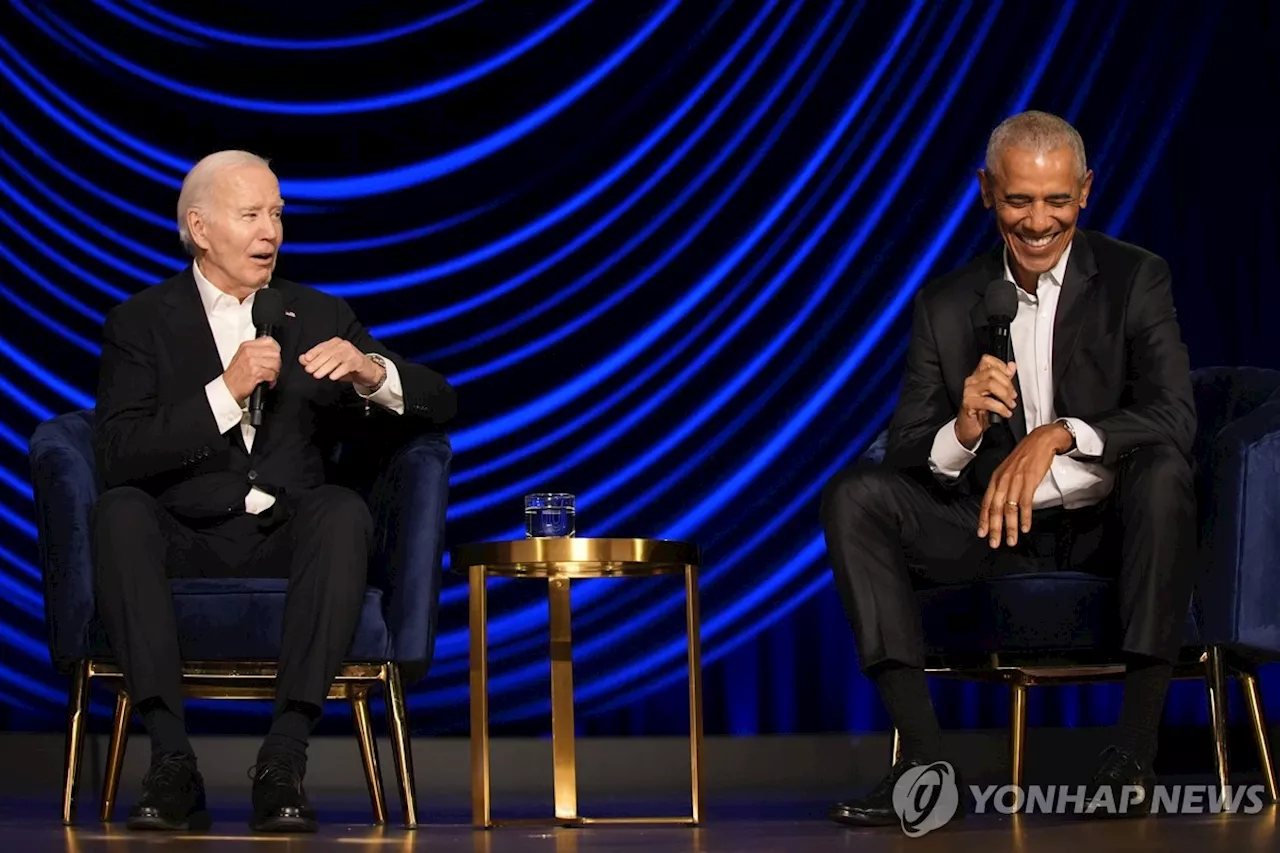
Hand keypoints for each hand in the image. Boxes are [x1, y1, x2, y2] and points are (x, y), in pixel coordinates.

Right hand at [222, 337, 281, 402]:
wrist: (228, 387)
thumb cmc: (235, 374)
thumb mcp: (242, 356)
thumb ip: (256, 351)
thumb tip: (272, 350)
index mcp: (247, 346)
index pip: (269, 341)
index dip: (276, 349)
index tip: (275, 356)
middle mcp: (249, 352)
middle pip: (275, 353)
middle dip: (277, 363)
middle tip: (273, 369)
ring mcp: (252, 362)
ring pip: (275, 364)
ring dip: (275, 372)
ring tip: (270, 375)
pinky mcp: (255, 372)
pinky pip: (272, 374)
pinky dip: (272, 380)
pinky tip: (268, 381)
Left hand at [300, 337, 381, 385]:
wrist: (366, 370)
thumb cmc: (345, 366)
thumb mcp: (329, 363)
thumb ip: (315, 360)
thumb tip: (302, 359)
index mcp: (335, 343)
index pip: (322, 347)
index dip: (313, 353)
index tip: (305, 360)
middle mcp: (343, 345)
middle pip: (328, 353)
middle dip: (317, 362)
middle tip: (308, 370)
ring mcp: (351, 352)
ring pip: (336, 359)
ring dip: (325, 368)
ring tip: (317, 375)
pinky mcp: (358, 361)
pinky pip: (347, 366)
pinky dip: (338, 371)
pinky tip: (332, 377)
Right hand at [956, 355, 1017, 447]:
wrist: (968, 428)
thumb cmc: (980, 411)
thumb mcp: (995, 393)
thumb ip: (1004, 378)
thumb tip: (1012, 366)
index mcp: (977, 376)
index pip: (988, 360)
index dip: (1002, 366)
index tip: (1010, 376)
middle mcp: (971, 381)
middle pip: (992, 372)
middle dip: (1007, 384)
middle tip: (1013, 396)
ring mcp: (969, 391)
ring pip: (991, 385)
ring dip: (1005, 395)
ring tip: (1010, 405)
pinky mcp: (968, 403)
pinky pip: (988, 402)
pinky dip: (1000, 408)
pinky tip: (1005, 413)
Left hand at [977, 422, 1073, 547]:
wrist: (1040, 440)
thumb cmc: (1025, 457)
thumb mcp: (1008, 470)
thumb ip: (1002, 486)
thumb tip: (999, 504)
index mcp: (996, 478)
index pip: (986, 502)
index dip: (983, 519)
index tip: (982, 533)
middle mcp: (1003, 480)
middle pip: (996, 509)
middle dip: (994, 528)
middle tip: (994, 543)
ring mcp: (1015, 481)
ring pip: (1010, 509)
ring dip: (1011, 527)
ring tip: (1012, 540)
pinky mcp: (1029, 481)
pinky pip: (1025, 503)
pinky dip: (1025, 517)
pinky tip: (1025, 527)